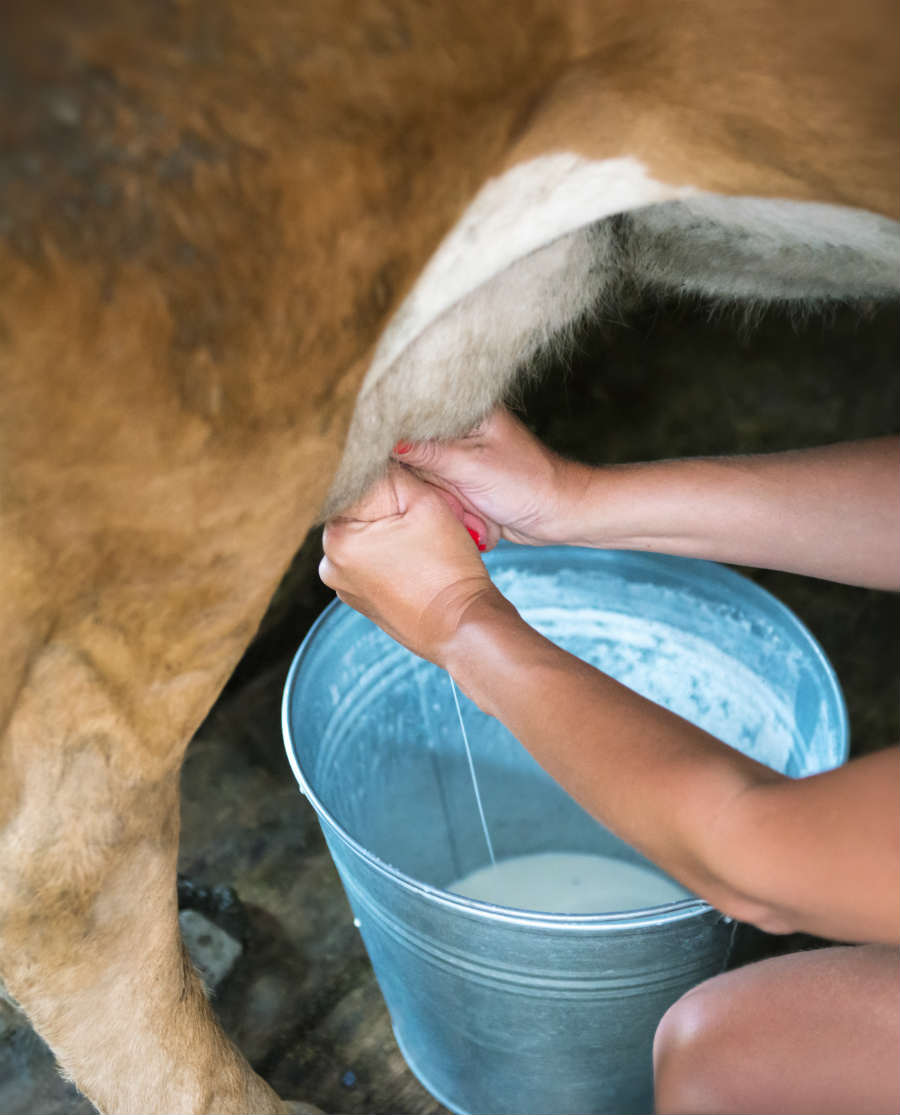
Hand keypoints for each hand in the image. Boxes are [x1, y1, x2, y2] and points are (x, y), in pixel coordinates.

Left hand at [320, 465, 506, 666]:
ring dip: (390, 531)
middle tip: (421, 515)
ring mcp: (344, 586)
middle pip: (359, 512)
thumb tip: (378, 454)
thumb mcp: (426, 504)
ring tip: (422, 541)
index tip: (408, 483)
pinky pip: (373, 563)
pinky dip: (391, 555)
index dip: (386, 478)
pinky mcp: (361, 600)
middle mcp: (330, 563)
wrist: (464, 628)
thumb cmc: (448, 569)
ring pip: (367, 536)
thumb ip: (396, 473)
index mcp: (337, 537)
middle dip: (388, 507)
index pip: (355, 485)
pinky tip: (417, 561)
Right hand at [393, 407, 585, 548]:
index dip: (397, 437)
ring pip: (421, 476)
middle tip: (456, 491)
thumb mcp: (472, 466)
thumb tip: (386, 443)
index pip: (412, 415)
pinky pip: (435, 493)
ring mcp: (457, 456)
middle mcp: (458, 429)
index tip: (400, 463)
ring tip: (470, 505)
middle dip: (427, 478)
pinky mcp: (459, 480)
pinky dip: (447, 505)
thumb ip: (427, 453)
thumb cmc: (528, 483)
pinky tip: (470, 513)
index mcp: (465, 408)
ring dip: (440, 496)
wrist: (558, 515)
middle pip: (411, 449)